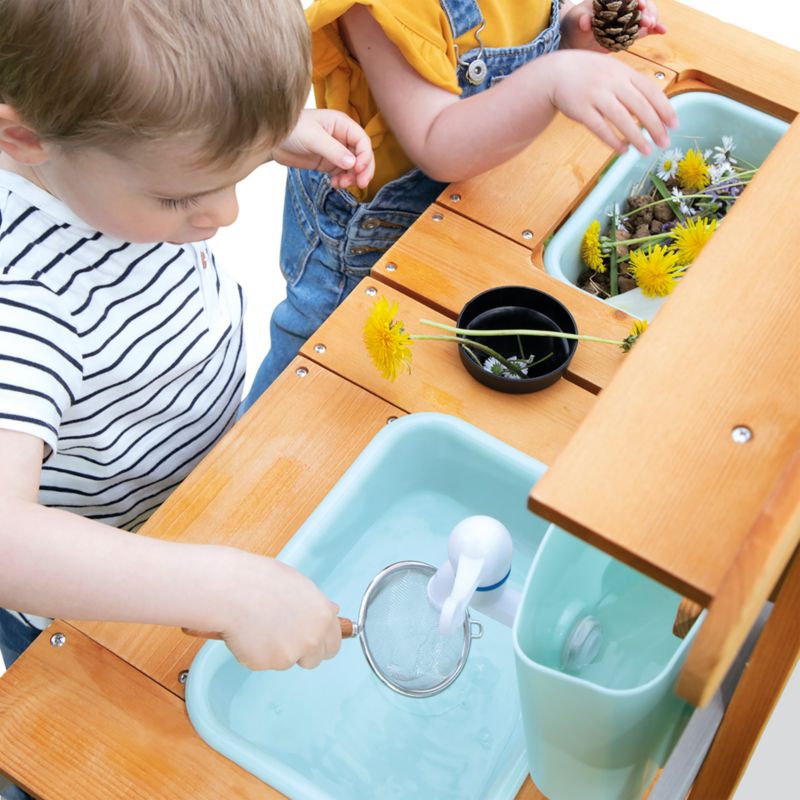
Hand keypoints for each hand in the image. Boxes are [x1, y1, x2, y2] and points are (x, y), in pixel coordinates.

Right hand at [206, 548, 341, 669]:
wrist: (232, 589)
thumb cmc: (262, 580)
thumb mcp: (298, 585)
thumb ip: (316, 604)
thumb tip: (333, 611)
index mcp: (323, 616)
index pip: (334, 643)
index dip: (321, 643)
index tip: (313, 641)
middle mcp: (312, 638)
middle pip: (314, 660)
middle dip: (303, 653)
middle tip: (284, 636)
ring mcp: (291, 653)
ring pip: (287, 661)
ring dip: (276, 651)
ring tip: (260, 624)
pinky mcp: (268, 664)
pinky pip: (264, 663)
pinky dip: (255, 653)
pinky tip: (248, 632)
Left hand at [272, 108, 374, 189]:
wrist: (272, 140)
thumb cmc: (292, 129)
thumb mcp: (313, 138)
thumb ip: (333, 151)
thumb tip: (352, 164)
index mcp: (342, 124)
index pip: (362, 141)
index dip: (365, 156)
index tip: (358, 169)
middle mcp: (342, 137)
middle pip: (362, 156)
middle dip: (363, 170)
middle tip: (360, 184)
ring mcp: (336, 151)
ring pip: (353, 167)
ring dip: (352, 178)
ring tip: (341, 185)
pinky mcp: (328, 163)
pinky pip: (342, 174)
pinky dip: (342, 181)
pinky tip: (334, 184)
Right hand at [543, 50, 675, 153]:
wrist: (556, 72)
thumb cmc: (589, 75)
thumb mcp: (613, 72)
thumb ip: (631, 87)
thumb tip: (652, 109)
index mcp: (624, 72)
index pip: (651, 91)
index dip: (665, 108)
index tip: (674, 125)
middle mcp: (612, 82)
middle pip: (639, 106)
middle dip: (654, 126)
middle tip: (664, 143)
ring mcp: (596, 95)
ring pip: (621, 118)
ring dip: (636, 136)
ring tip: (646, 151)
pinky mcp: (581, 109)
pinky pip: (600, 127)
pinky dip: (613, 140)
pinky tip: (623, 150)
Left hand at [561, 0, 666, 51]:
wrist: (576, 40)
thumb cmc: (574, 25)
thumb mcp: (575, 21)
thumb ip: (581, 20)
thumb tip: (585, 22)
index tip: (639, 5)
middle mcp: (624, 5)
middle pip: (642, 3)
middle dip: (647, 10)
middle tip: (647, 21)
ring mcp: (629, 18)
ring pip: (646, 14)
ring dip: (652, 19)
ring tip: (652, 26)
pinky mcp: (631, 31)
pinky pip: (646, 29)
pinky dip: (655, 28)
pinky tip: (662, 31)